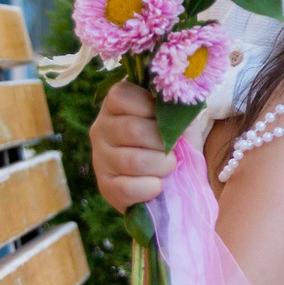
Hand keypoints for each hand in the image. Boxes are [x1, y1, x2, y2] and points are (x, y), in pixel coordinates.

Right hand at [89, 81, 172, 211]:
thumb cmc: (172, 141)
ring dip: (161, 166)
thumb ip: (179, 113)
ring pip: (133, 161)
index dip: (153, 110)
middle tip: (174, 150)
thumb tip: (184, 115)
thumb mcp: (178, 121)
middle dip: (163, 142)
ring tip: (169, 167)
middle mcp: (101, 128)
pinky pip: (127, 188)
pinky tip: (158, 185)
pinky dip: (151, 188)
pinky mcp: (104, 186)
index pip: (124, 96)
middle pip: (133, 130)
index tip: (168, 121)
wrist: (171, 179)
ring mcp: (100, 158)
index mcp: (115, 105)